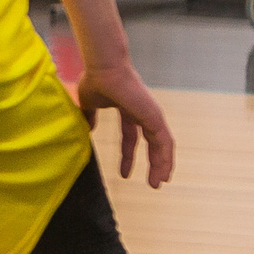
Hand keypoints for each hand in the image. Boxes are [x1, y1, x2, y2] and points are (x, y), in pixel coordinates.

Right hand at [74, 60, 173, 187]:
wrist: (104, 69)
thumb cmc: (95, 81)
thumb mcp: (88, 104)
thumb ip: (89, 117)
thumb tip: (87, 131)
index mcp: (128, 110)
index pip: (131, 137)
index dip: (128, 155)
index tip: (125, 174)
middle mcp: (143, 113)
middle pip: (152, 144)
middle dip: (152, 163)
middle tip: (152, 183)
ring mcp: (152, 115)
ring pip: (162, 146)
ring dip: (162, 165)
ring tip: (159, 184)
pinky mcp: (155, 118)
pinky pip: (165, 143)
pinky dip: (166, 158)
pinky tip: (164, 172)